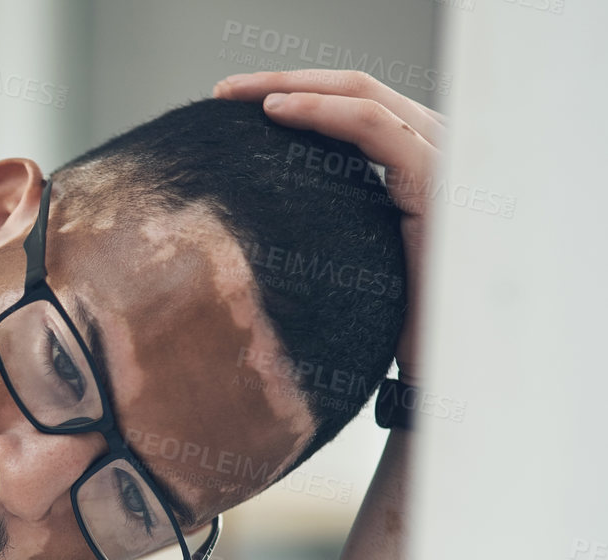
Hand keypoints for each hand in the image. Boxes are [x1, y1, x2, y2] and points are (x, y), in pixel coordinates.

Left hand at [213, 69, 441, 378]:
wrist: (435, 369)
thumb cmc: (381, 328)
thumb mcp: (342, 258)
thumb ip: (322, 218)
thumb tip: (251, 208)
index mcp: (416, 171)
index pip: (357, 110)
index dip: (299, 97)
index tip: (234, 108)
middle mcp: (437, 158)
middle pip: (360, 93)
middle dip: (286, 80)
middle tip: (224, 90)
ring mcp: (445, 165)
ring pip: (367, 96)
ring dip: (296, 84)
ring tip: (237, 94)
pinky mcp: (438, 183)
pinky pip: (376, 128)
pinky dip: (323, 110)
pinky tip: (277, 110)